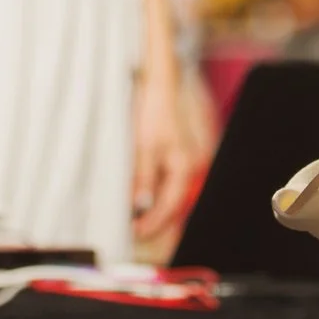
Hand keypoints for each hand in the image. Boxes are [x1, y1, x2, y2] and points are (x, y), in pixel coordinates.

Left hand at [130, 64, 202, 246]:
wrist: (159, 84)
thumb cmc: (154, 111)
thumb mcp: (144, 147)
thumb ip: (144, 180)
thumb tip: (141, 208)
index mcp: (184, 168)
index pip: (170, 207)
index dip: (152, 224)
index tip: (134, 234)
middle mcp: (187, 167)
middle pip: (171, 204)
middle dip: (153, 220)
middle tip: (131, 231)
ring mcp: (181, 162)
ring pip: (167, 194)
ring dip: (151, 207)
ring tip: (131, 217)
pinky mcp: (173, 156)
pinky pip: (164, 182)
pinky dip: (152, 192)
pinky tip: (138, 195)